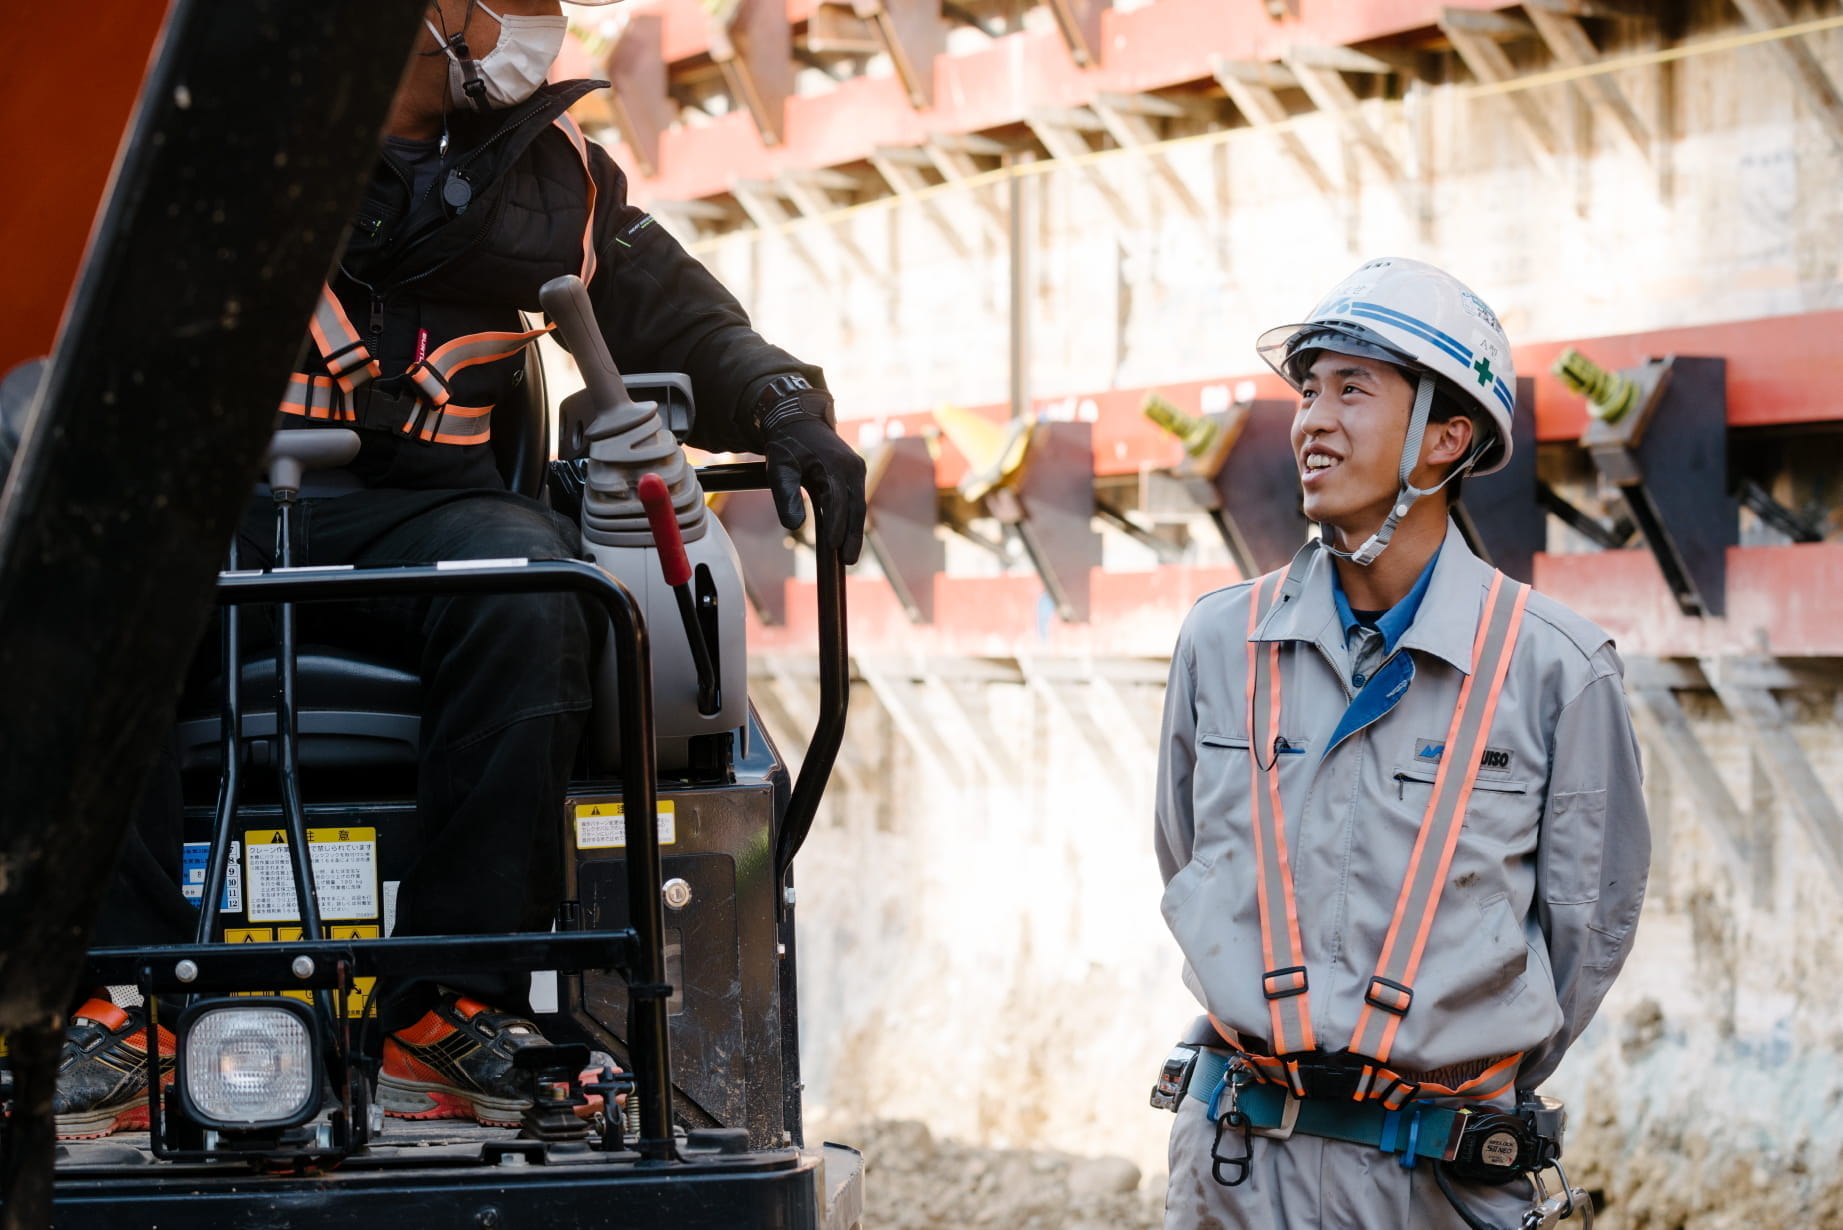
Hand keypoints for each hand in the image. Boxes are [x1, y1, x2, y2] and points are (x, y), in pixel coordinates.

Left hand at [758, 383, 865, 564]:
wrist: (799, 421)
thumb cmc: (787, 445)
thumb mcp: (779, 467)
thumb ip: (785, 495)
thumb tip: (794, 525)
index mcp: (835, 465)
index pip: (837, 500)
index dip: (836, 524)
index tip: (831, 546)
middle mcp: (852, 468)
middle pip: (855, 508)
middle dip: (852, 536)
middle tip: (848, 561)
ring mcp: (857, 471)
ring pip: (858, 507)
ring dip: (854, 532)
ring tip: (849, 557)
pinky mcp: (855, 476)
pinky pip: (855, 502)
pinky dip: (852, 521)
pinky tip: (847, 539)